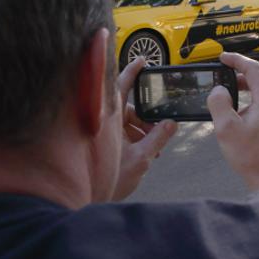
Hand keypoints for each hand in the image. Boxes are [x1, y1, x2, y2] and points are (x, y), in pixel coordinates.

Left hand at [112, 57, 177, 199]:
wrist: (86, 198)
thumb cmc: (107, 178)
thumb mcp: (141, 158)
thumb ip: (158, 139)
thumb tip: (172, 124)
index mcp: (110, 117)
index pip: (121, 86)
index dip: (132, 71)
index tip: (143, 61)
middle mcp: (103, 120)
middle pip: (129, 109)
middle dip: (147, 120)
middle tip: (160, 132)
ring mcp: (100, 132)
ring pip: (125, 123)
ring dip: (141, 133)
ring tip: (153, 151)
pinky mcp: (99, 143)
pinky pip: (118, 134)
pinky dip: (131, 139)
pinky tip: (142, 154)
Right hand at [206, 52, 258, 191]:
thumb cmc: (251, 157)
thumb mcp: (225, 129)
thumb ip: (219, 103)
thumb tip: (219, 91)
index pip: (254, 69)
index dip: (237, 60)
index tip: (224, 58)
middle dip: (244, 74)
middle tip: (228, 78)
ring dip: (252, 89)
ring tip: (234, 98)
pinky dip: (258, 102)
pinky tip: (246, 117)